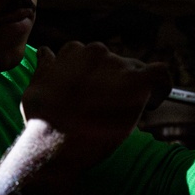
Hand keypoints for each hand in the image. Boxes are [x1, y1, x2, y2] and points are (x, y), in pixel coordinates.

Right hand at [21, 42, 171, 167]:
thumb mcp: (33, 88)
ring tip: (125, 113)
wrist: (54, 142)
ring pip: (136, 70)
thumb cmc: (41, 122)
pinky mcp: (135, 82)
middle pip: (117, 63)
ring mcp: (117, 65)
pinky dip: (161, 88)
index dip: (98, 72)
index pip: (95, 54)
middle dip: (116, 83)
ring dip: (132, 89)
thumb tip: (46, 53)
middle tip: (110, 110)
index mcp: (74, 51)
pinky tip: (152, 105)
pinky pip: (161, 75)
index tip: (99, 91)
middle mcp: (97, 52)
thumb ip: (45, 68)